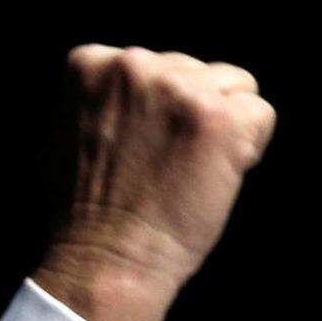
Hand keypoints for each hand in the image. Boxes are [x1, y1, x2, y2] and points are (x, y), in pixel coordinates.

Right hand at [33, 44, 276, 320]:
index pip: (154, 62)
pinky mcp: (218, 118)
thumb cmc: (83, 210)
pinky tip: (212, 176)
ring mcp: (178, 89)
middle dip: (188, 113)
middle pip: (195, 70)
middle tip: (163, 164)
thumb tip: (119, 87)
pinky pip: (260, 115)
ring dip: (221, 126)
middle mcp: (133, 65)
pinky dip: (247, 149)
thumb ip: (96, 98)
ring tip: (186, 169)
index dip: (155, 108)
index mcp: (90, 63)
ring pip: (234, 86)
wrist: (105, 258)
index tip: (137, 146)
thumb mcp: (62, 134)